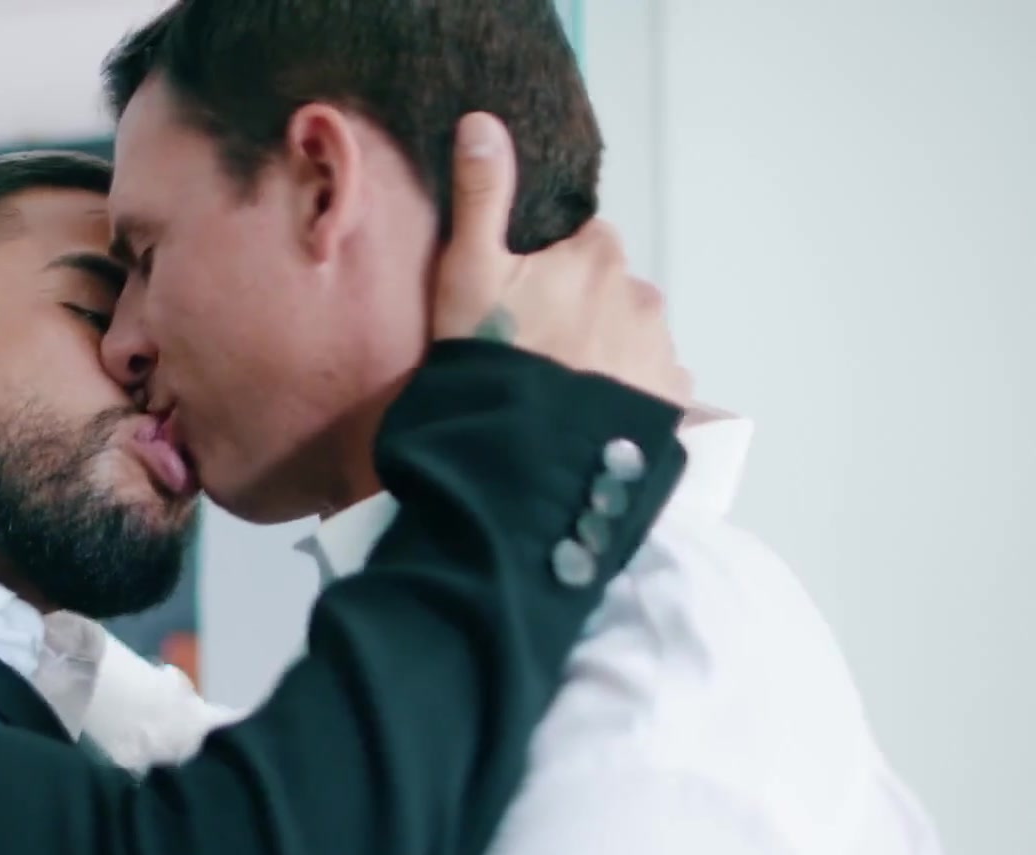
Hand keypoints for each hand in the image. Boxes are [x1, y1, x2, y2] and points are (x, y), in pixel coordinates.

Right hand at [432, 112, 690, 404]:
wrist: (521, 451)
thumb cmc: (493, 355)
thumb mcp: (468, 270)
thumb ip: (480, 195)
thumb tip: (483, 120)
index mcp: (599, 256)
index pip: (583, 242)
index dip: (550, 266)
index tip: (522, 298)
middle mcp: (642, 296)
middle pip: (610, 290)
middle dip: (582, 309)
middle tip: (535, 350)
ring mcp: (660, 352)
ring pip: (631, 337)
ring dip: (605, 352)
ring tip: (559, 388)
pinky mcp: (668, 401)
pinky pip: (651, 385)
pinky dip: (626, 393)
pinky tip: (589, 414)